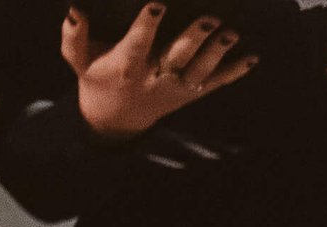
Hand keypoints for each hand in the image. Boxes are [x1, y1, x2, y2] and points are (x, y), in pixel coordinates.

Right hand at [63, 6, 253, 139]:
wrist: (117, 116)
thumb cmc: (97, 76)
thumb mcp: (78, 60)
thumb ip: (73, 37)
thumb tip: (75, 11)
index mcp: (127, 66)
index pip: (138, 43)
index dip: (147, 25)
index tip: (157, 5)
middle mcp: (156, 77)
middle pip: (178, 57)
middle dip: (194, 38)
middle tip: (211, 19)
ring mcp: (178, 87)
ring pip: (201, 71)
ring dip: (219, 53)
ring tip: (232, 33)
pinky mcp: (193, 93)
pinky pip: (218, 83)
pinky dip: (236, 72)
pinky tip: (253, 58)